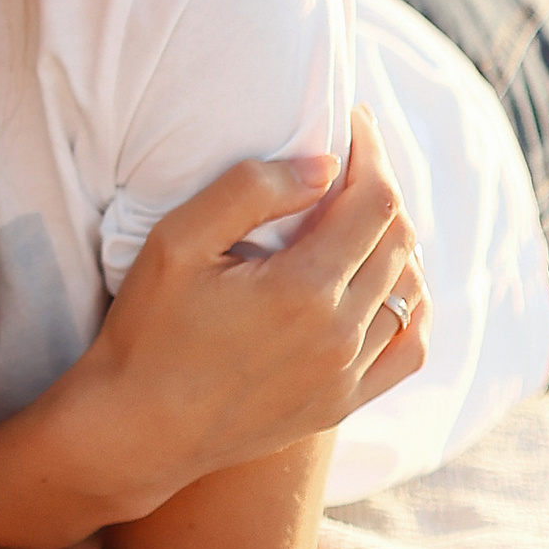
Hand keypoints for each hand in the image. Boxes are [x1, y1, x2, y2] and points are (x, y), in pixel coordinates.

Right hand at [78, 108, 428, 521]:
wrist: (138, 428)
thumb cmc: (149, 329)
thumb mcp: (177, 242)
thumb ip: (250, 191)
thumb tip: (323, 165)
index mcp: (305, 290)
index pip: (375, 201)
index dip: (372, 151)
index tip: (351, 120)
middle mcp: (340, 336)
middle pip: (398, 239)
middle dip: (380, 185)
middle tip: (349, 156)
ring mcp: (347, 375)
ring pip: (410, 290)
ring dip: (394, 241)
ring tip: (356, 213)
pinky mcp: (342, 403)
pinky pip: (409, 348)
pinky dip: (410, 306)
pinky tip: (385, 284)